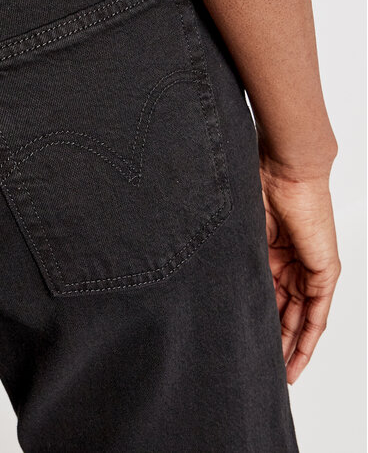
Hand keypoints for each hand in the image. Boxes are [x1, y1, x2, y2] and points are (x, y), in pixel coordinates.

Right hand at [259, 153, 340, 384]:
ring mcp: (310, 268)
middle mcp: (292, 264)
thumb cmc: (260, 188)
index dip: (256, 321)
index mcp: (271, 254)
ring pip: (301, 318)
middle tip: (261, 369)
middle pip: (284, 313)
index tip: (242, 343)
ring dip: (290, 347)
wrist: (285, 169)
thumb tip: (218, 290)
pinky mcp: (325, 271)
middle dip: (274, 342)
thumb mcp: (243, 236)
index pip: (266, 297)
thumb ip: (238, 263)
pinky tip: (296, 358)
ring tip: (277, 373)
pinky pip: (318, 313)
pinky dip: (307, 337)